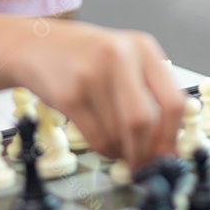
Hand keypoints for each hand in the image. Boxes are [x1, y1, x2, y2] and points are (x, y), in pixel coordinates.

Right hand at [16, 23, 184, 168]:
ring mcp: (91, 75)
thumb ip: (149, 94)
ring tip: (120, 148)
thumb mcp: (125, 59)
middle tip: (145, 165)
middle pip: (145, 121)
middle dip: (147, 152)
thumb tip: (167, 146)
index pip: (173, 101)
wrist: (36, 44)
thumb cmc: (86, 57)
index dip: (172, 136)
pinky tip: (105, 145)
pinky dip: (106, 151)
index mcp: (143, 47)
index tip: (169, 155)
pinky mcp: (69, 95)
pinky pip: (98, 138)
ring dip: (124, 152)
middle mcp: (119, 56)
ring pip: (120, 133)